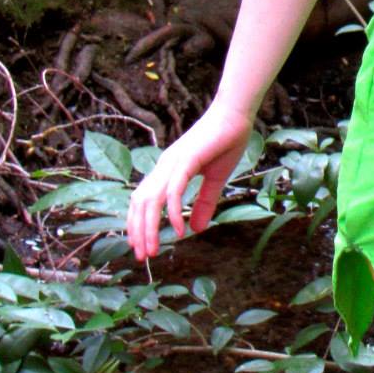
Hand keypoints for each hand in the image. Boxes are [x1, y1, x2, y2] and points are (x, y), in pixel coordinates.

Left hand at [126, 98, 254, 260]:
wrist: (236, 115)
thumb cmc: (226, 142)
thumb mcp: (216, 180)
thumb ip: (204, 203)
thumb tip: (195, 229)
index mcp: (167, 169)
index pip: (143, 200)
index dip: (139, 223)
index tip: (142, 246)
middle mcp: (164, 166)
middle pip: (139, 203)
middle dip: (137, 231)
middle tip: (142, 257)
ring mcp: (173, 162)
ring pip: (151, 200)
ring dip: (149, 227)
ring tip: (153, 250)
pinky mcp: (186, 160)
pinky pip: (174, 190)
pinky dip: (174, 212)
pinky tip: (180, 230)